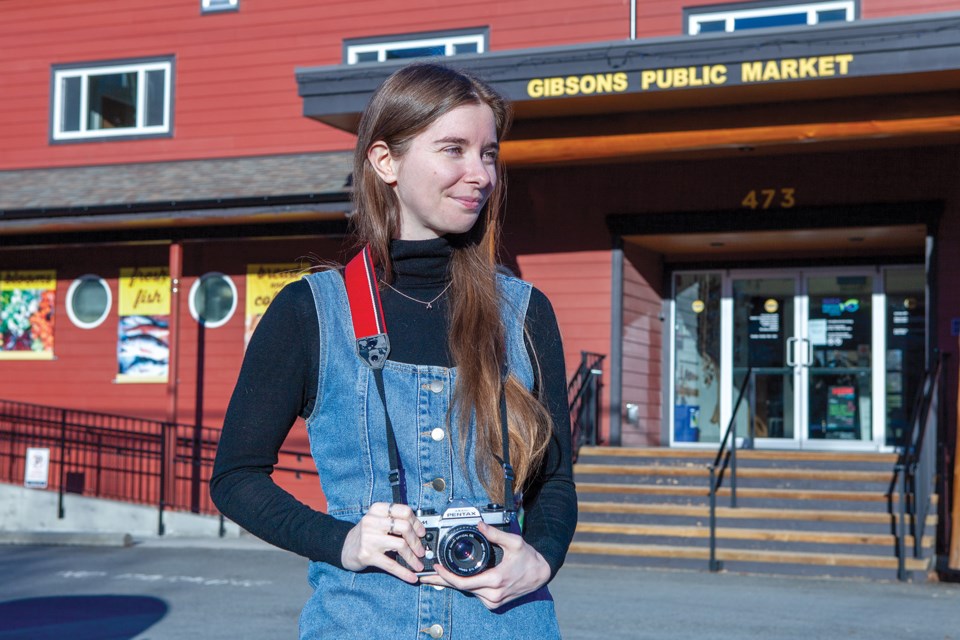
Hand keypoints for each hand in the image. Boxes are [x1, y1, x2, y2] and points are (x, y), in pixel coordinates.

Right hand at [340, 502, 426, 583]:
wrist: (344, 548)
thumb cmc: (366, 534)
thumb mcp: (377, 521)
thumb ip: (395, 522)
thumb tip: (420, 533)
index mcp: (378, 510)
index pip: (404, 511)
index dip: (417, 523)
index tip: (422, 533)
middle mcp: (372, 521)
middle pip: (404, 527)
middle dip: (416, 541)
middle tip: (421, 551)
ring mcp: (369, 538)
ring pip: (400, 545)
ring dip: (413, 558)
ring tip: (418, 565)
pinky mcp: (367, 555)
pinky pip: (391, 564)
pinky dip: (404, 572)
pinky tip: (411, 577)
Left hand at [419, 521, 550, 608]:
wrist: (541, 574)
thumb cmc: (528, 558)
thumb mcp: (514, 542)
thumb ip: (495, 533)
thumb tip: (479, 524)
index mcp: (495, 580)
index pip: (463, 583)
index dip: (446, 576)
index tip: (436, 567)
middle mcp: (493, 595)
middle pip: (461, 589)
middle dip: (442, 581)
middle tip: (425, 575)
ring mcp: (493, 601)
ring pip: (467, 593)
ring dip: (452, 584)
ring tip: (435, 576)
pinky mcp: (494, 603)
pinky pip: (474, 595)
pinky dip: (464, 587)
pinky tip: (453, 580)